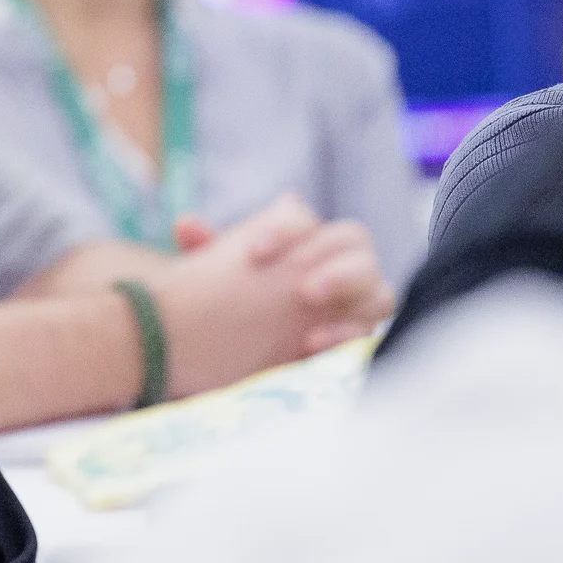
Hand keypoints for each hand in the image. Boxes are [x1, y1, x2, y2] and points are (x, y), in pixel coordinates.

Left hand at [141, 194, 393, 397]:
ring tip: (310, 304)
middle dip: (332, 260)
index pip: (303, 217)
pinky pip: (369, 328)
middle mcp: (335, 260)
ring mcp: (354, 298)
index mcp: (301, 237)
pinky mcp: (357, 332)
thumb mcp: (216, 278)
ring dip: (349, 289)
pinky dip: (347, 333)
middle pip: (355, 240)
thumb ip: (205, 251)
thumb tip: (185, 225)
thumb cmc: (235, 299)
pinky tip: (312, 344)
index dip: (283, 230)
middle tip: (302, 287)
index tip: (253, 252)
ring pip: (376, 283)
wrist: (242, 345)